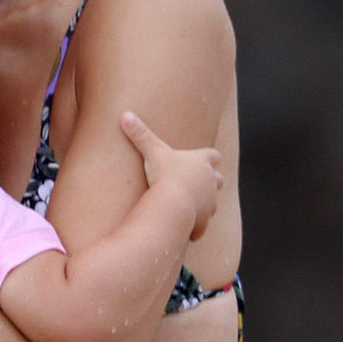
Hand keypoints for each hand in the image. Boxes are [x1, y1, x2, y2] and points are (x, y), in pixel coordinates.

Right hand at [120, 111, 222, 238]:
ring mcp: (210, 202)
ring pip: (213, 202)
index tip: (199, 161)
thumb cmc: (164, 174)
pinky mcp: (204, 221)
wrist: (172, 204)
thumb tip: (124, 114)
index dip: (208, 158)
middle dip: (210, 181)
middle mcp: (211, 181)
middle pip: (218, 179)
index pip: (213, 156)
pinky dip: (196, 226)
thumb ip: (140, 134)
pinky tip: (185, 226)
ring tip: (188, 205)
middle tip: (195, 183)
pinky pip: (203, 224)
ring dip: (203, 203)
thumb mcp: (151, 151)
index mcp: (202, 162)